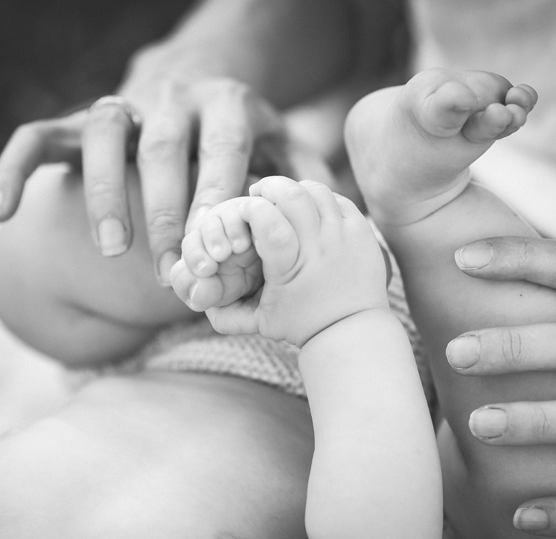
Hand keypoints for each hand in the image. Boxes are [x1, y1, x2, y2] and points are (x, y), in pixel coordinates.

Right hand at [0, 68, 326, 281]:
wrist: (197, 83)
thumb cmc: (248, 139)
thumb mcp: (285, 149)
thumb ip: (307, 180)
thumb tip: (329, 215)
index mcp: (224, 105)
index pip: (219, 146)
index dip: (214, 192)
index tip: (214, 245)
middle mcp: (167, 100)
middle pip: (159, 146)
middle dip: (161, 206)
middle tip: (164, 265)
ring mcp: (119, 107)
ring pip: (99, 134)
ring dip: (101, 190)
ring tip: (110, 249)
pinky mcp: (78, 122)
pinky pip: (35, 137)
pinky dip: (11, 169)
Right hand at [175, 177, 388, 346]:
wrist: (351, 333)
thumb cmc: (300, 327)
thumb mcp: (261, 322)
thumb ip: (228, 311)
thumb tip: (191, 297)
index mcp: (290, 267)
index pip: (266, 218)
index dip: (252, 206)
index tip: (247, 207)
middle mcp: (318, 248)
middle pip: (292, 195)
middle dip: (271, 187)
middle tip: (261, 192)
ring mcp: (343, 239)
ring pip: (316, 191)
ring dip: (296, 189)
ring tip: (285, 198)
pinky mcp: (363, 234)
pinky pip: (339, 200)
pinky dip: (321, 199)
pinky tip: (310, 208)